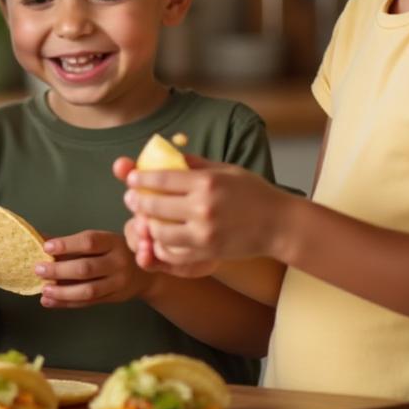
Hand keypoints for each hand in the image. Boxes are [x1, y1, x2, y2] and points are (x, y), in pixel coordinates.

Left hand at [35, 230, 152, 307]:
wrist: (147, 274)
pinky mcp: (113, 299)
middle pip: (86, 268)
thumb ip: (72, 242)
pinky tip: (49, 301)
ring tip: (43, 290)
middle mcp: (118, 263)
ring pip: (88, 290)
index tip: (46, 247)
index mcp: (113, 242)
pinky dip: (66, 303)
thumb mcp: (102, 241)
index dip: (67, 244)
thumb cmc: (116, 251)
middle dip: (59, 270)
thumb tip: (39, 238)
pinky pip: (88, 303)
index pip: (89, 242)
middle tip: (38, 269)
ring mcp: (117, 283)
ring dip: (62, 292)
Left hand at [118, 154, 292, 269]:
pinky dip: (161, 246)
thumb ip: (195, 164)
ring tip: (144, 218)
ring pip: (159, 232)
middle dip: (137, 201)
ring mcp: (204, 234)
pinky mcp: (207, 254)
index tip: (130, 178)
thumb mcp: (226, 170)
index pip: (161, 179)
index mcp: (206, 183)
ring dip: (147, 225)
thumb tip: (167, 155)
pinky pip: (173, 252)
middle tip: (130, 198)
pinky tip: (159, 238)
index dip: (140, 178)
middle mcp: (203, 208)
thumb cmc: (254, 193)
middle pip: (154, 206)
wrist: (278, 225)